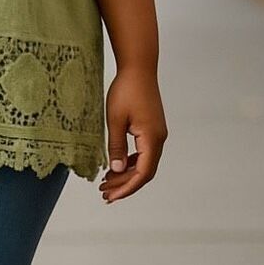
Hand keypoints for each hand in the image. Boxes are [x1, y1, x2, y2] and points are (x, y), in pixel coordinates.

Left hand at [98, 64, 166, 203]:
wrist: (139, 68)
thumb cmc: (126, 89)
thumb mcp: (115, 119)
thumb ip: (116, 145)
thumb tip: (115, 169)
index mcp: (152, 139)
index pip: (142, 173)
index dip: (126, 188)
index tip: (111, 196)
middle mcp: (158, 139)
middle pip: (144, 172)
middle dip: (125, 184)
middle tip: (104, 193)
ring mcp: (157, 134)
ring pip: (144, 163)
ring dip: (126, 173)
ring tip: (106, 181)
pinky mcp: (152, 128)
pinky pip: (143, 152)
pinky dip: (130, 161)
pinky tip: (115, 164)